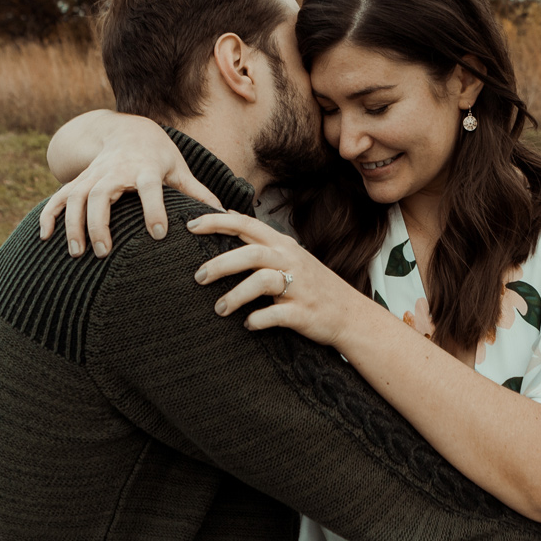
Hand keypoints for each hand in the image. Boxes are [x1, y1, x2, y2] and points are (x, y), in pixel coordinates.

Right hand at [39, 117, 221, 256]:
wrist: (127, 131)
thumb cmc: (159, 156)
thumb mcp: (179, 169)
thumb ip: (198, 193)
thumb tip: (226, 216)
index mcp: (146, 168)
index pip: (149, 187)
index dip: (154, 208)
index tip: (158, 233)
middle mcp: (116, 170)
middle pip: (102, 194)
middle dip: (101, 222)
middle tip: (104, 252)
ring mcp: (93, 175)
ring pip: (76, 197)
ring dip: (73, 224)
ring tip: (76, 252)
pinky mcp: (78, 180)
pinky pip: (58, 197)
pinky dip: (49, 215)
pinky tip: (45, 238)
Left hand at [187, 211, 384, 348]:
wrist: (349, 314)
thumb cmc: (312, 284)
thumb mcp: (289, 255)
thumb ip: (260, 239)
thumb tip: (227, 215)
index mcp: (282, 245)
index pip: (246, 224)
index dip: (217, 221)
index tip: (190, 224)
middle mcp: (290, 261)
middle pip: (251, 252)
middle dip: (221, 264)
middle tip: (198, 277)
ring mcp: (298, 287)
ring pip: (262, 282)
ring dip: (236, 295)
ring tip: (219, 309)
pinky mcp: (303, 312)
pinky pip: (275, 315)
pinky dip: (257, 320)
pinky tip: (248, 324)